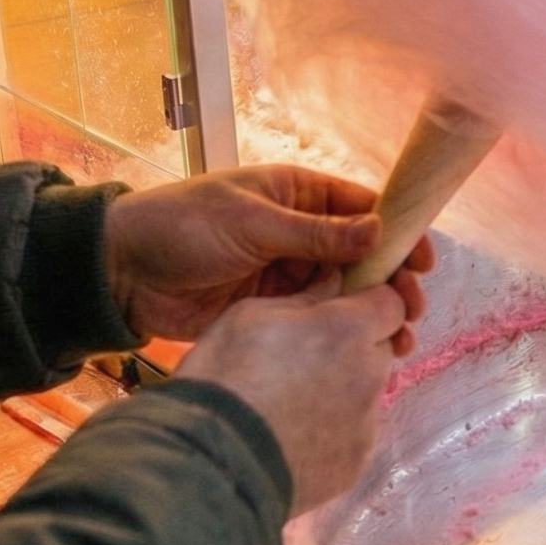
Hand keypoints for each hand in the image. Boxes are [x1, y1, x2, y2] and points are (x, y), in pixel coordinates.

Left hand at [102, 168, 431, 341]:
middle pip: (362, 254)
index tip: (423, 261)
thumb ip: (315, 234)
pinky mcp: (272, 309)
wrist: (122, 272)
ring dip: (373, 311)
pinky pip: (317, 318)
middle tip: (413, 308)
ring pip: (344, 291)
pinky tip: (366, 351)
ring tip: (399, 338)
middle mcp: (299, 231)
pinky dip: (343, 332)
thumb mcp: (251, 223)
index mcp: (296, 193)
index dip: (397, 231)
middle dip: (392, 279)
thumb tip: (378, 230)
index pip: (361, 208)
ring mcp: (286, 272)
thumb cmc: (182, 227)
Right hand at [180, 281, 413, 516]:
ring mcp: (366, 426)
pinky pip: (351, 437)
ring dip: (341, 392)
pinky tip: (291, 437)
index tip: (341, 309)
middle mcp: (370, 376)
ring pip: (366, 395)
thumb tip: (331, 287)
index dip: (367, 303)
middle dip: (353, 348)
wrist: (213, 464)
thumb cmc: (224, 378)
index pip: (391, 303)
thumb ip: (303, 299)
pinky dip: (331, 433)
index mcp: (349, 331)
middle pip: (379, 351)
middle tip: (305, 358)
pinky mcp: (354, 465)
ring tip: (290, 404)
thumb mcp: (249, 316)